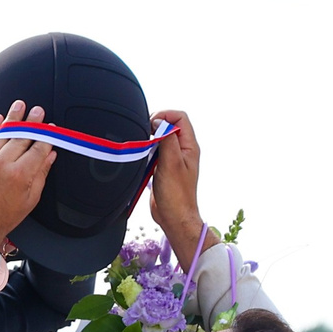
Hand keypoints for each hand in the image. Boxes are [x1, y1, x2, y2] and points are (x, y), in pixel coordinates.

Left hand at [0, 100, 55, 250]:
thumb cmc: (4, 216)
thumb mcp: (30, 199)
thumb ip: (41, 174)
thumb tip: (50, 156)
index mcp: (20, 175)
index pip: (38, 148)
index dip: (47, 137)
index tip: (52, 129)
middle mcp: (3, 164)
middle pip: (22, 137)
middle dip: (32, 122)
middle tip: (38, 110)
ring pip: (3, 134)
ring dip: (13, 118)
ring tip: (20, 105)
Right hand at [148, 108, 205, 267]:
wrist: (174, 216)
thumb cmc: (176, 195)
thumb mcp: (171, 162)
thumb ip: (166, 139)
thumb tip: (159, 122)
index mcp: (189, 146)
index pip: (180, 117)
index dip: (165, 115)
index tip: (151, 123)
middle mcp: (183, 150)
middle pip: (170, 125)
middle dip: (156, 125)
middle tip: (145, 133)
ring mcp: (174, 159)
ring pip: (161, 138)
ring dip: (151, 139)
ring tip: (144, 147)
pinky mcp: (164, 168)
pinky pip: (155, 152)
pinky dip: (148, 151)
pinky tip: (143, 158)